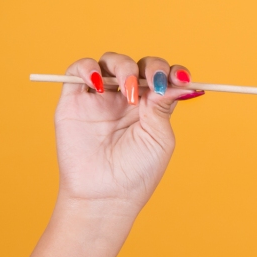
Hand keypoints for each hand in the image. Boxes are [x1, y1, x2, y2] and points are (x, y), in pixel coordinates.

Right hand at [54, 52, 203, 211]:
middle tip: (154, 83)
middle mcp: (127, 99)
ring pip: (111, 62)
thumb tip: (172, 81)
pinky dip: (87, 68)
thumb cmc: (137, 172)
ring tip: (130, 92)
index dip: (173, 72)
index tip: (183, 78)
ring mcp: (101, 98)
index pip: (163, 77)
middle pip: (140, 66)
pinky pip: (77, 70)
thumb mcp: (159, 137)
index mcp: (152, 107)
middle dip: (152, 68)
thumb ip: (162, 106)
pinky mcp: (74, 101)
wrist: (106, 195)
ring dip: (124, 67)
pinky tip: (99, 85)